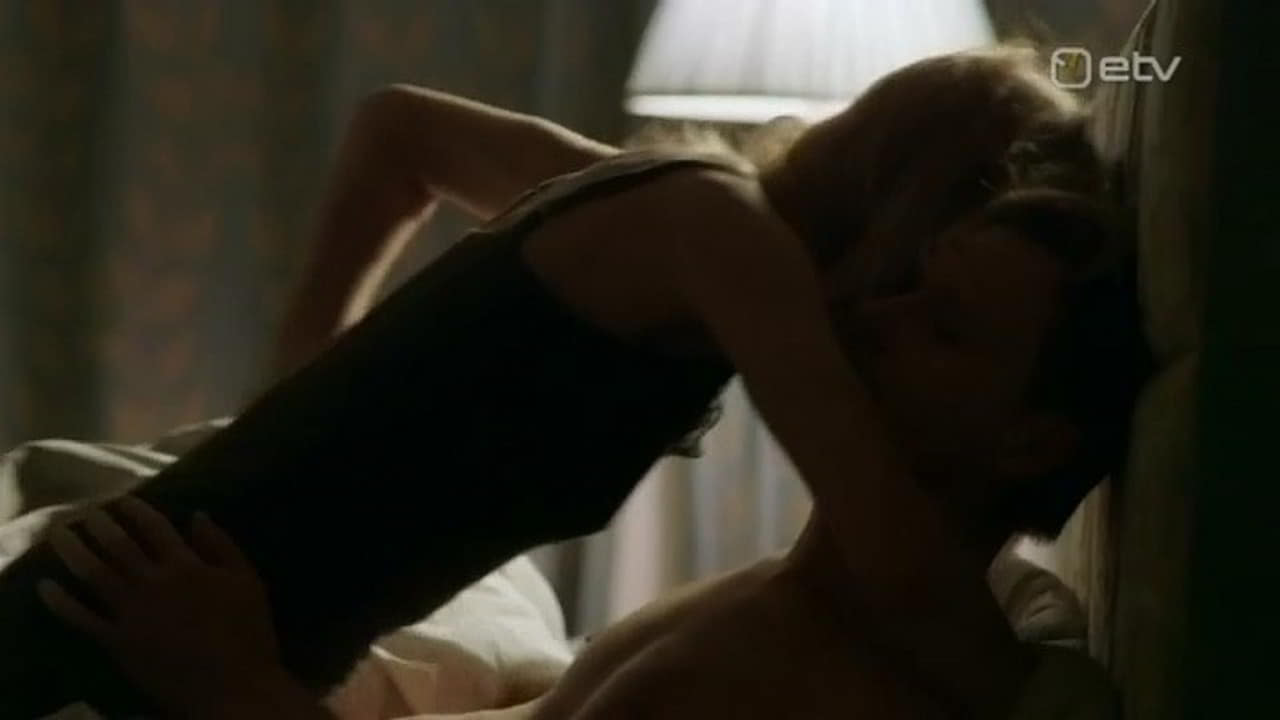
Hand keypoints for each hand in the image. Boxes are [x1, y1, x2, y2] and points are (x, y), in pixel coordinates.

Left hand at [38, 496, 282, 713]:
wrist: (231, 685)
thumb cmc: (247, 633)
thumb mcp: (248, 581)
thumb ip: (222, 545)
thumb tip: (197, 515)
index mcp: (185, 566)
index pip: (154, 527)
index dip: (135, 509)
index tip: (121, 499)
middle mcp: (152, 582)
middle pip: (117, 545)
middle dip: (99, 524)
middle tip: (86, 511)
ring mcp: (130, 612)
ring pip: (93, 574)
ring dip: (72, 550)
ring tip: (59, 533)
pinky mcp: (117, 641)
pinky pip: (82, 618)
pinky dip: (60, 602)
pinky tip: (45, 587)